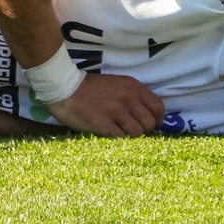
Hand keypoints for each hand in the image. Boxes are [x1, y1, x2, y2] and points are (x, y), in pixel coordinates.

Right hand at [45, 71, 165, 136]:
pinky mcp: (105, 125)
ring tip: (122, 133)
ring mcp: (117, 112)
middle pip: (151, 123)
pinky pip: (123, 138)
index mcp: (133, 87)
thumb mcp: (117, 84)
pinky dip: (120, 139)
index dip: (158, 120)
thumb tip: (147, 116)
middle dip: (146, 130)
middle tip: (135, 132)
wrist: (65, 88)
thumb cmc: (90, 87)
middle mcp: (129, 99)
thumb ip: (133, 96)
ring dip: (133, 136)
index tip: (151, 125)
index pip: (158, 108)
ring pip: (138, 133)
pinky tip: (112, 135)